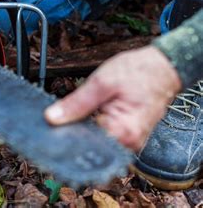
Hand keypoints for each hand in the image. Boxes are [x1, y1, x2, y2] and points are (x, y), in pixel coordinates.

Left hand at [44, 46, 181, 150]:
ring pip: (94, 141)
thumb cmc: (139, 72)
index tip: (48, 128)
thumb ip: (76, 103)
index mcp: (123, 132)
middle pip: (88, 146)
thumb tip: (52, 118)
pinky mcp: (126, 135)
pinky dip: (90, 128)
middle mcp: (128, 143)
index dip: (64, 136)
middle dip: (70, 133)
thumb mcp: (101, 83)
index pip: (83, 145)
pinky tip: (83, 116)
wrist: (163, 67)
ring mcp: (128, 141)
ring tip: (71, 114)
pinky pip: (103, 136)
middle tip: (53, 119)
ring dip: (80, 130)